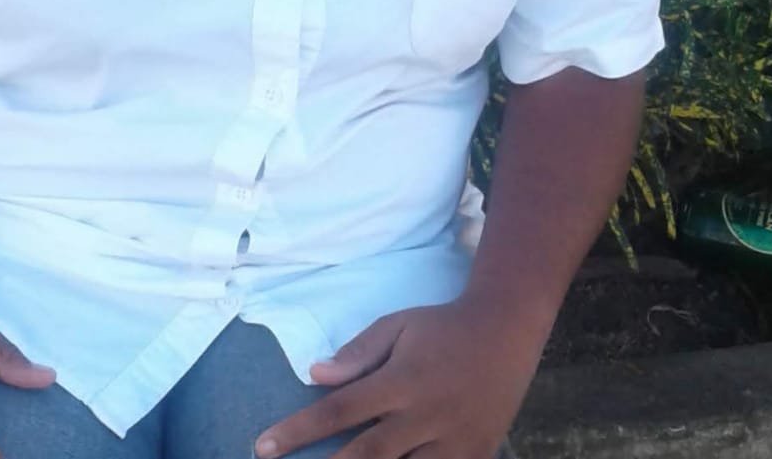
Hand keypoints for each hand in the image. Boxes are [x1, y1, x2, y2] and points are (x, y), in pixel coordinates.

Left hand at [253, 300, 542, 458]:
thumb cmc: (443, 328)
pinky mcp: (473, 458)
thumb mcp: (398, 325)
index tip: (264, 446)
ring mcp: (452, 444)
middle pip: (366, 456)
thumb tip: (314, 374)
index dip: (299, 431)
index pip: (340, 411)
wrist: (507, 333)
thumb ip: (357, 352)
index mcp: (402, 381)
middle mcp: (424, 416)